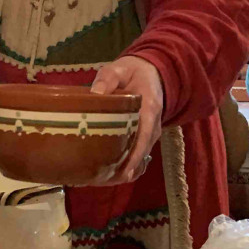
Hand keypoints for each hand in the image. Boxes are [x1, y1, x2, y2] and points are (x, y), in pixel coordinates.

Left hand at [91, 55, 163, 181]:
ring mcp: (151, 131)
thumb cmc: (132, 71)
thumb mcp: (118, 68)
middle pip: (142, 151)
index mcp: (149, 108)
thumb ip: (107, 78)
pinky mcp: (145, 133)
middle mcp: (153, 124)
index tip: (124, 172)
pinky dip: (128, 161)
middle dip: (127, 167)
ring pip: (140, 153)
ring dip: (126, 166)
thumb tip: (94, 94)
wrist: (151, 71)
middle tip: (105, 179)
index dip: (135, 156)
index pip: (144, 137)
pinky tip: (111, 170)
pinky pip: (138, 150)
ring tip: (105, 179)